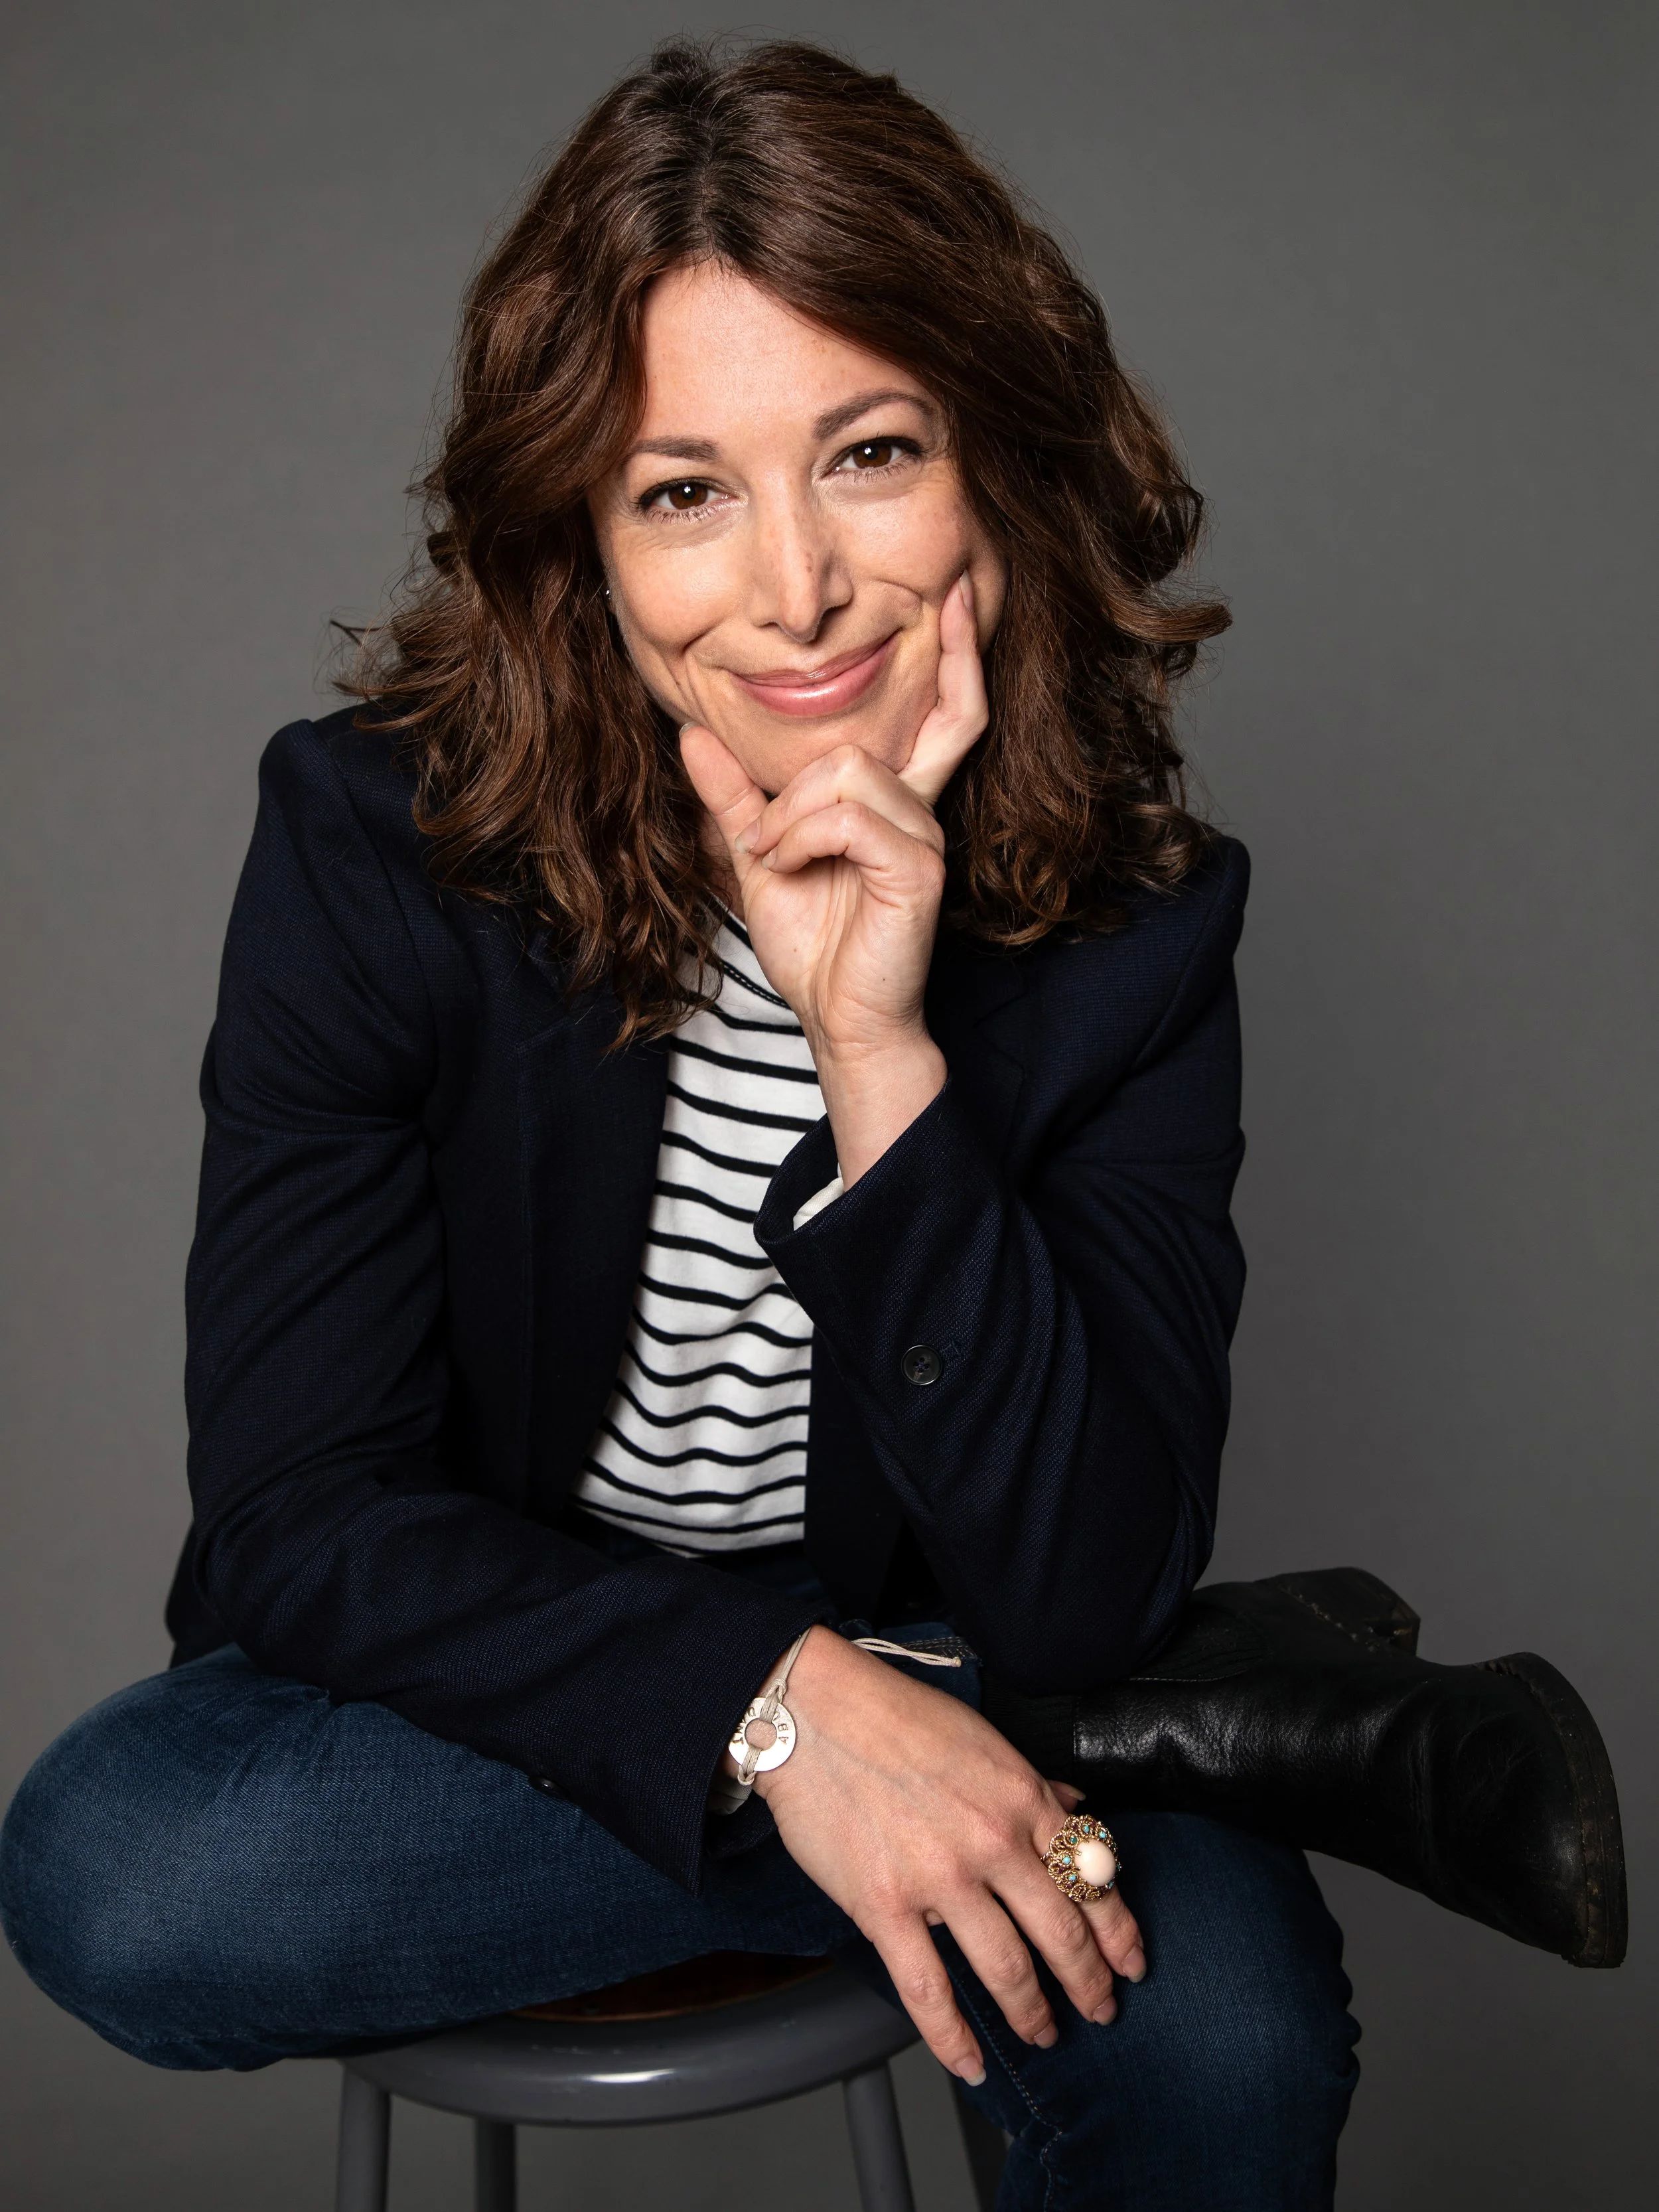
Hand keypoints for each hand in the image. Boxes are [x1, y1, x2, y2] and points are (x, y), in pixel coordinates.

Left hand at [679, 573, 988, 1183]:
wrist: (837, 1019)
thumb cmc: (817, 949)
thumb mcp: (760, 858)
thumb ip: (734, 797)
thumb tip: (692, 732)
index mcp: (897, 803)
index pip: (950, 713)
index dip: (962, 653)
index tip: (958, 594)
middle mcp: (923, 810)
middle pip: (904, 725)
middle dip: (860, 728)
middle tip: (783, 807)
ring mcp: (925, 836)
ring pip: (849, 768)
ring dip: (789, 812)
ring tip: (773, 859)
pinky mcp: (917, 866)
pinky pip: (847, 813)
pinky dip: (800, 835)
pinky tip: (787, 868)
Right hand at [755, 1627, 1145, 2082]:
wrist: (814, 1714)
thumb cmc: (896, 1717)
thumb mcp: (983, 1740)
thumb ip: (1033, 1784)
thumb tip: (1075, 1810)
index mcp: (1021, 1798)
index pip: (1091, 1879)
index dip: (1120, 1932)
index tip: (1131, 1963)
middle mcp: (992, 1842)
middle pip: (1063, 1934)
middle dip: (1090, 1984)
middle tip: (1101, 2011)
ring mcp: (939, 1878)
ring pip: (1007, 1970)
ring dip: (1033, 2013)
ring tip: (1044, 2033)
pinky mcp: (885, 1907)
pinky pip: (928, 1990)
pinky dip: (954, 2038)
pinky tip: (971, 2062)